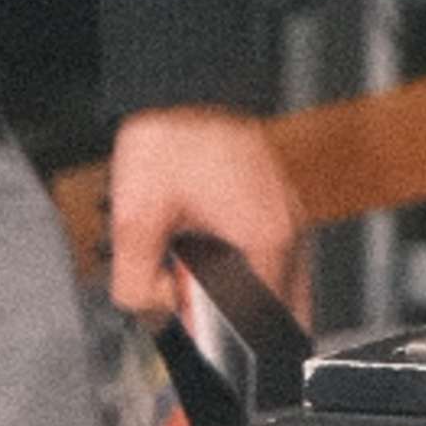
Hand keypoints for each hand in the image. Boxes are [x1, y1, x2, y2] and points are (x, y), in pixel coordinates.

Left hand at [108, 103, 300, 316]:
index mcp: (266, 241)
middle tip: (194, 315)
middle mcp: (289, 231)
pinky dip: (243, 276)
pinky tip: (204, 262)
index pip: (262, 326)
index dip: (223, 343)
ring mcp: (287, 215)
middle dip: (239, 329)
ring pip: (277, 288)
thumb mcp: (136, 223)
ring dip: (240, 300)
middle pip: (282, 313)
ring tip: (191, 281)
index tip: (192, 335)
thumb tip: (157, 309)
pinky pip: (269, 260)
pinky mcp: (275, 205)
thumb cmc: (172, 139)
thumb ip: (139, 287)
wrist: (188, 82)